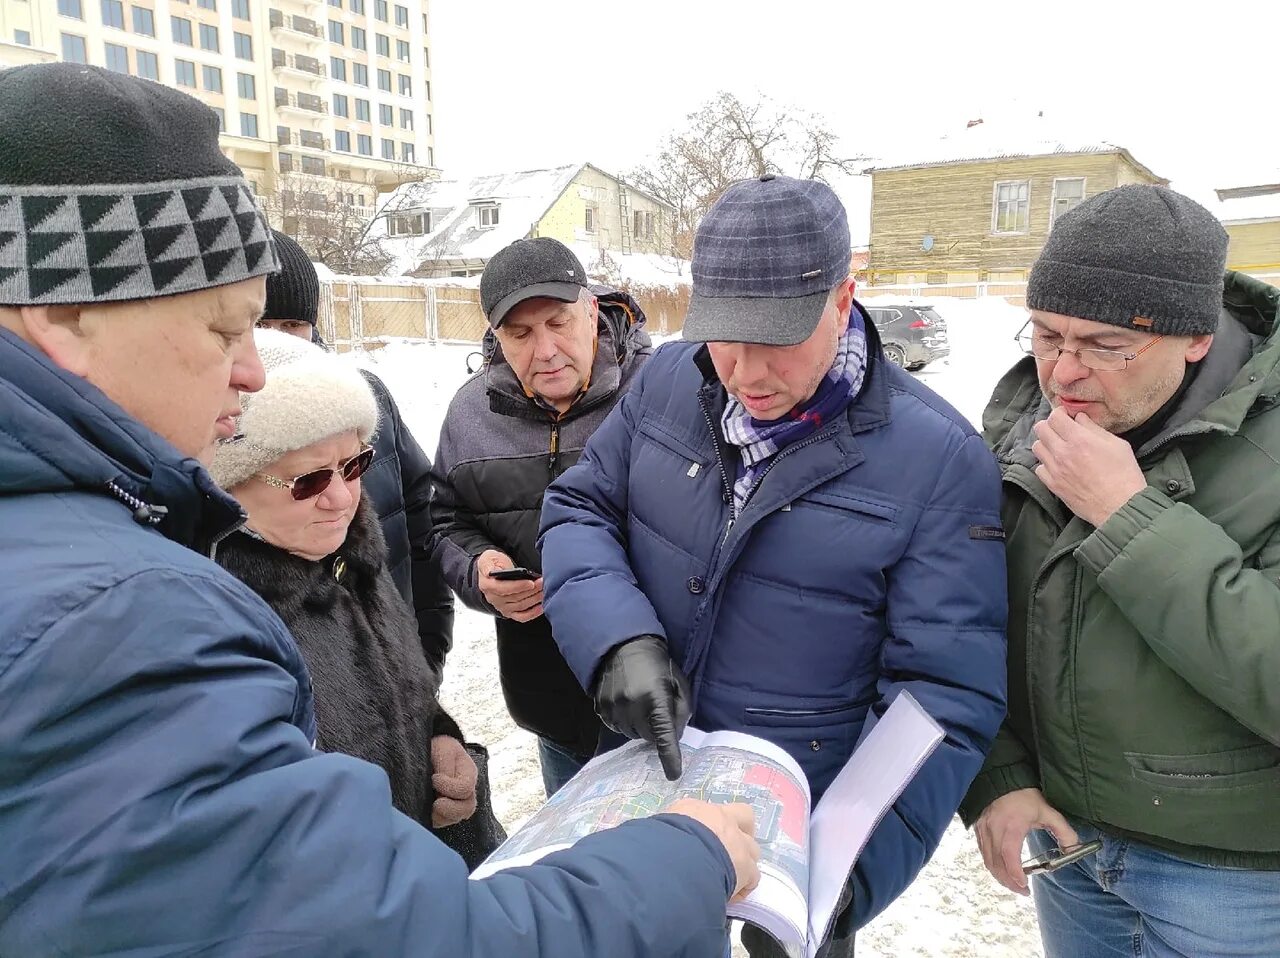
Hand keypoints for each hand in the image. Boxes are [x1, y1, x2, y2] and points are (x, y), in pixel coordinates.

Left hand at [430, 735, 477, 828]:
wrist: (429, 751)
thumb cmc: (437, 748)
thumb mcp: (443, 749)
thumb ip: (446, 767)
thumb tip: (441, 788)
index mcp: (468, 774)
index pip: (466, 788)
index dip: (450, 787)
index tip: (434, 778)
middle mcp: (466, 791)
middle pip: (467, 808)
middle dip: (450, 809)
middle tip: (435, 803)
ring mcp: (455, 803)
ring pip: (455, 819)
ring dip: (441, 816)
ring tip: (429, 806)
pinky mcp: (442, 812)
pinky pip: (441, 823)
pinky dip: (434, 820)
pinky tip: (424, 811)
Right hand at [476, 549, 543, 622]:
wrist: (493, 573)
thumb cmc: (493, 564)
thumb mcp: (488, 558)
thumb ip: (488, 565)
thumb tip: (490, 572)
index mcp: (487, 585)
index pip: (503, 589)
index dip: (518, 586)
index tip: (531, 582)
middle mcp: (494, 599)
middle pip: (515, 597)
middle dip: (532, 590)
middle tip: (543, 582)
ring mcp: (502, 607)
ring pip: (521, 606)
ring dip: (535, 599)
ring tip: (545, 590)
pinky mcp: (510, 612)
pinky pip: (522, 616)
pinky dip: (533, 613)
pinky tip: (542, 606)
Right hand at [592, 635, 690, 779]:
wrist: (624, 646)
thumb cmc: (658, 665)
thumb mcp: (678, 683)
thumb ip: (681, 710)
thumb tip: (675, 736)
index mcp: (655, 697)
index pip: (664, 734)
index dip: (669, 756)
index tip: (674, 774)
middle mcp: (632, 705)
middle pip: (649, 738)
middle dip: (656, 731)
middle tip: (657, 711)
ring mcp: (613, 708)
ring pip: (632, 734)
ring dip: (639, 726)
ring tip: (641, 704)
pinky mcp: (601, 709)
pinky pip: (617, 728)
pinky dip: (625, 722)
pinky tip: (627, 704)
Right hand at [667, 799, 760, 902]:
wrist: (678, 857)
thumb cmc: (662, 842)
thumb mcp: (660, 829)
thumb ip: (669, 832)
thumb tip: (664, 842)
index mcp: (699, 811)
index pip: (710, 813)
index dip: (712, 827)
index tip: (705, 841)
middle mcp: (723, 821)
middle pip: (744, 817)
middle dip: (740, 832)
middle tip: (729, 849)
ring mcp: (739, 843)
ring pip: (753, 849)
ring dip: (744, 861)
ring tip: (729, 877)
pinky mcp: (747, 868)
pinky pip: (753, 878)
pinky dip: (743, 887)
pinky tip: (729, 897)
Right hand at [974, 787, 1077, 895]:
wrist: (1001, 778)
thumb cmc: (1025, 796)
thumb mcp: (1048, 811)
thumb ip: (1064, 832)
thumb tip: (1074, 851)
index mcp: (1012, 825)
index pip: (1009, 854)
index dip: (1015, 872)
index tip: (1025, 884)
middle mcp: (994, 829)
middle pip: (996, 863)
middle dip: (1009, 882)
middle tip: (1023, 891)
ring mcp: (983, 830)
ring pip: (988, 861)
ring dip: (1000, 876)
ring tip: (1014, 884)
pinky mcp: (978, 830)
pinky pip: (983, 854)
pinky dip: (993, 866)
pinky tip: (1003, 870)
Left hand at [1032, 409, 1146, 525]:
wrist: (1120, 506)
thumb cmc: (1124, 474)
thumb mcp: (1117, 444)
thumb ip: (1094, 429)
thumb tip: (1079, 418)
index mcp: (1079, 439)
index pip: (1055, 417)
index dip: (1059, 413)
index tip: (1066, 416)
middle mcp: (1062, 452)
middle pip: (1040, 429)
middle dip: (1050, 425)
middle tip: (1061, 430)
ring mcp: (1055, 470)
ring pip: (1036, 447)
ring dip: (1046, 444)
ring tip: (1058, 447)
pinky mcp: (1053, 485)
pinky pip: (1039, 468)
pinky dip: (1046, 464)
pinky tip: (1058, 466)